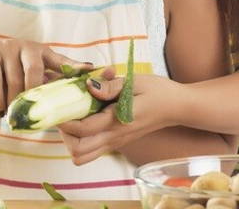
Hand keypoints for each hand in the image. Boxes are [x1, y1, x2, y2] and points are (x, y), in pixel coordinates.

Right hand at [0, 34, 90, 118]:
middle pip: (34, 72)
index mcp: (40, 51)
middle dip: (32, 96)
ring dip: (12, 101)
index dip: (74, 66)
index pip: (59, 60)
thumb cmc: (11, 64)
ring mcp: (6, 47)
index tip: (90, 72)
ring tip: (12, 115)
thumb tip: (82, 82)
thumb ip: (51, 76)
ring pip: (13, 79)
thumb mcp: (32, 66)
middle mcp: (25, 46)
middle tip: (30, 114)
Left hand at [56, 67, 182, 164]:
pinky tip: (86, 117)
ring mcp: (116, 142)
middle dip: (65, 134)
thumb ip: (111, 85)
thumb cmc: (158, 91)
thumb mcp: (135, 82)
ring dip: (72, 140)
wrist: (178, 107)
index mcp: (118, 122)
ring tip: (73, 117)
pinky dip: (82, 139)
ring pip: (84, 155)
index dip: (66, 119)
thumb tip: (89, 86)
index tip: (60, 104)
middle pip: (78, 151)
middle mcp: (115, 137)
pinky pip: (93, 149)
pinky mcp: (117, 142)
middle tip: (65, 113)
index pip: (83, 130)